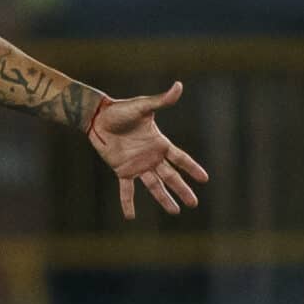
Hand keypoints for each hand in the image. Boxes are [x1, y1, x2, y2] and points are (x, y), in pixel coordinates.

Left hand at [87, 81, 209, 218]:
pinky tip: (130, 217)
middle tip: (194, 203)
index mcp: (159, 143)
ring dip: (163, 199)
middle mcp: (151, 157)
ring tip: (175, 212)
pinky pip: (126, 190)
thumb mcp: (143, 106)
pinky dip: (127, 203)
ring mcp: (137, 166)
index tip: (205, 179)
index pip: (180, 158)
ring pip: (154, 186)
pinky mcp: (122, 171)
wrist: (98, 117)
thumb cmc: (121, 110)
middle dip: (182, 190)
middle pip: (170, 176)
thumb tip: (179, 86)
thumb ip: (161, 100)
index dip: (192, 168)